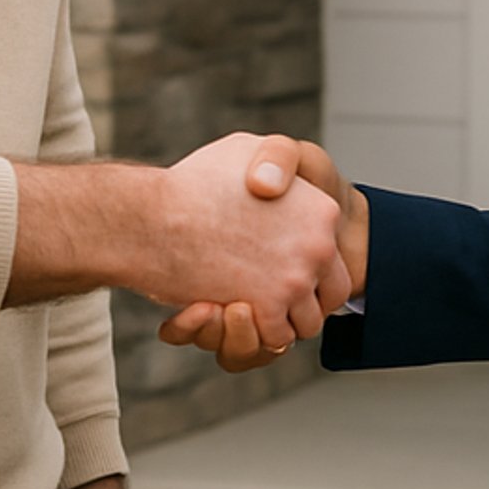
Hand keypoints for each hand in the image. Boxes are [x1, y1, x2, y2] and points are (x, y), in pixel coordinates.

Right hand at [158, 136, 368, 371]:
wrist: (153, 215)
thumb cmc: (193, 182)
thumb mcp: (247, 150)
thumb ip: (276, 164)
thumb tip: (279, 183)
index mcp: (322, 210)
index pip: (335, 258)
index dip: (310, 268)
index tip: (280, 268)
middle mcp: (319, 243)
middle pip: (330, 294)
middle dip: (304, 301)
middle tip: (269, 296)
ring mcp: (296, 277)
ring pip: (305, 323)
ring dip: (280, 321)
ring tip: (248, 306)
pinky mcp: (268, 305)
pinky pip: (275, 338)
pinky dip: (255, 334)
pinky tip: (231, 313)